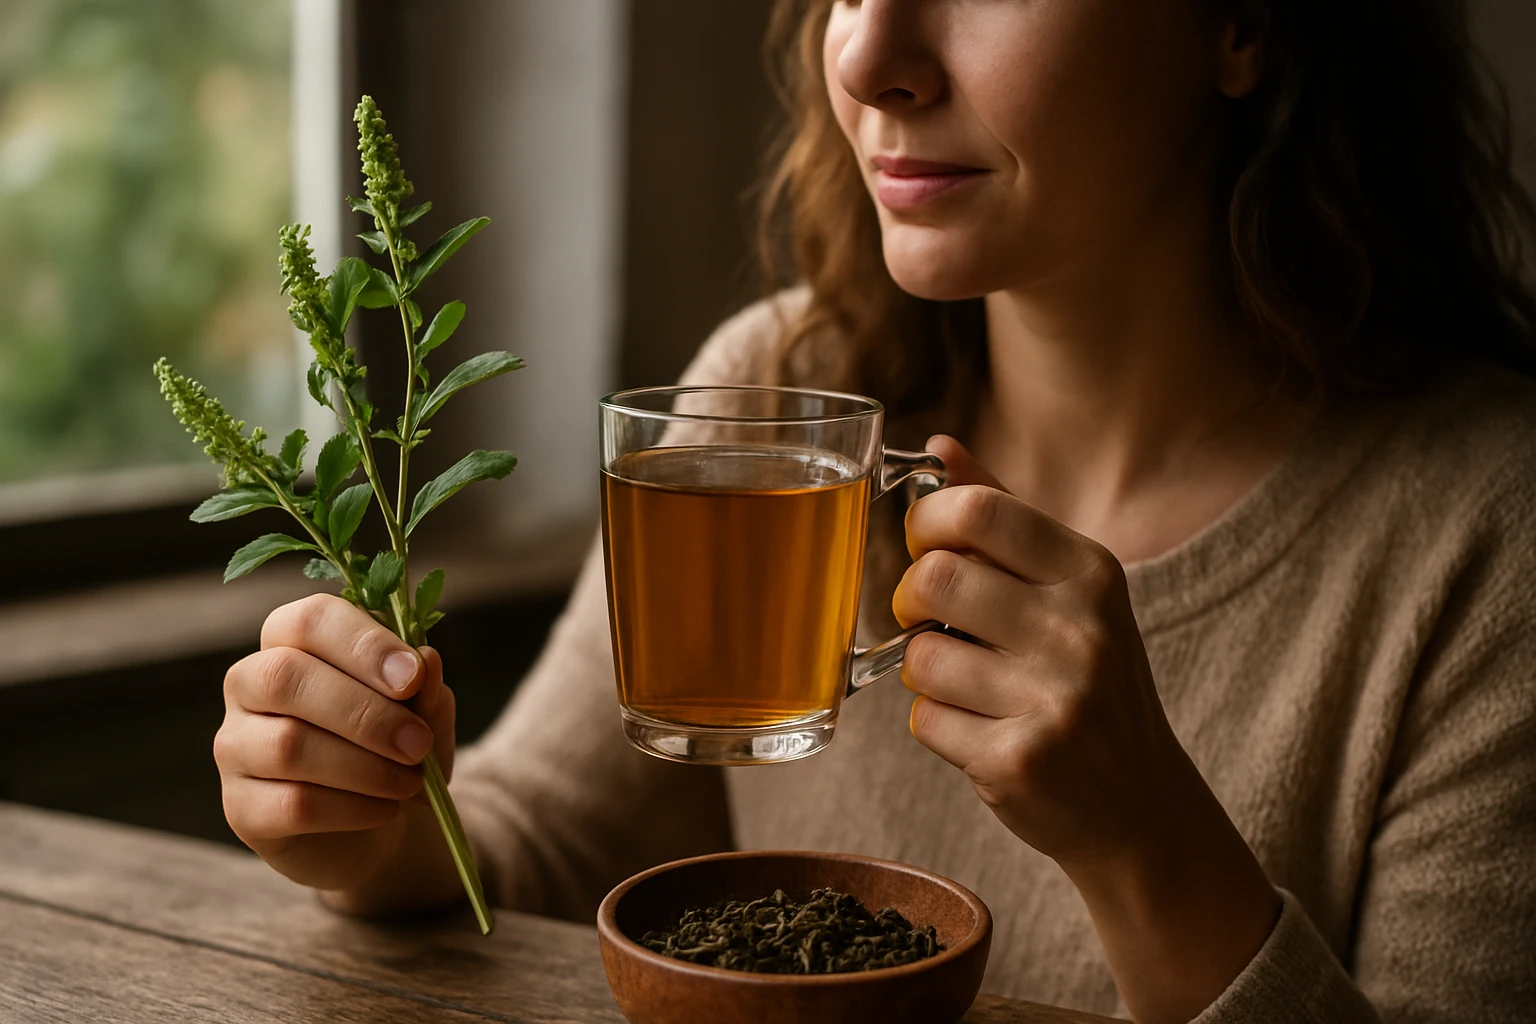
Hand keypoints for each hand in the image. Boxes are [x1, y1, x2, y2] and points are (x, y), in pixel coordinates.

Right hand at [214, 594, 455, 897]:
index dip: (363, 644)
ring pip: (287, 745)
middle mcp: (249, 685)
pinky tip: (385, 809)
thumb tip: (426, 660)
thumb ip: (424, 688)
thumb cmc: (395, 750)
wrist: (378, 825)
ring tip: (410, 782)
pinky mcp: (240, 807)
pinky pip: (291, 804)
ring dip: (365, 767)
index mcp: (292, 642)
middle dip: (365, 712)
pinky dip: (352, 808)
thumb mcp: (424, 715)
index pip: (309, 619)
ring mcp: (235, 746)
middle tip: (419, 744)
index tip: (413, 677)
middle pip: (285, 676)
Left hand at [895, 435, 1279, 1023]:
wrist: (1138, 804)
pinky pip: (926, 722)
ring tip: (965, 683)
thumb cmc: (1086, 679)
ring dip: (923, 671)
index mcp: (1090, 572)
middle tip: (929, 620)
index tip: (926, 545)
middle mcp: (1081, 630)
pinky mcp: (1020, 762)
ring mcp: (1054, 699)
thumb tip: (940, 445)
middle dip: (911, 601)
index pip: (976, 510)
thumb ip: (1003, 515)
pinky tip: (979, 731)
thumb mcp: (1068, 590)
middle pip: (934, 578)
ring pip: (919, 657)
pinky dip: (935, 726)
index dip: (926, 523)